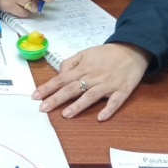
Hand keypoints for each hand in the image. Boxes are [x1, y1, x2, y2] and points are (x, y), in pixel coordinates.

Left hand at [33, 43, 150, 120]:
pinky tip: (100, 117)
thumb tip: (60, 74)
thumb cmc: (106, 53)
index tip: (35, 96)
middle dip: (56, 98)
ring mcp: (108, 84)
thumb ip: (70, 63)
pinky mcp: (122, 90)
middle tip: (43, 108)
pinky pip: (115, 101)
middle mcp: (93, 76)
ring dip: (79, 105)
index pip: (61, 79)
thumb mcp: (85, 53)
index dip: (48, 88)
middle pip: (72, 88)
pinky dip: (108, 109)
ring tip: (66, 114)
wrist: (132, 49)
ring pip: (91, 95)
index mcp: (83, 68)